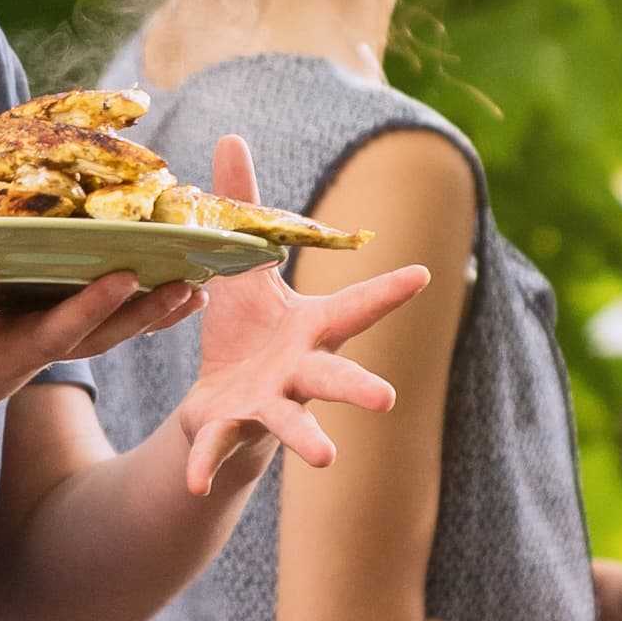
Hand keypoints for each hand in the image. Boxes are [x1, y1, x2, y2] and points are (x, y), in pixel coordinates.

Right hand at [0, 241, 191, 412]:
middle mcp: (3, 350)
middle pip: (51, 334)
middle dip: (86, 309)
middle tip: (121, 277)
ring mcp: (40, 352)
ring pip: (98, 338)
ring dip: (142, 315)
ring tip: (190, 286)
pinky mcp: (65, 346)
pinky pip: (116, 333)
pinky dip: (153, 316)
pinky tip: (197, 292)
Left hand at [158, 141, 423, 496]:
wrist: (221, 409)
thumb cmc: (245, 335)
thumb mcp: (239, 266)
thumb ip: (240, 205)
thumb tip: (232, 135)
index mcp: (307, 329)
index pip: (354, 306)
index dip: (389, 291)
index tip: (426, 273)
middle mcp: (298, 371)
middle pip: (335, 376)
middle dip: (359, 387)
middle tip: (387, 400)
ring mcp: (268, 405)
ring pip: (293, 422)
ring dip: (309, 439)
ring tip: (328, 459)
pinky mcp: (228, 428)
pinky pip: (216, 449)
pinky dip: (205, 465)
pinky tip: (195, 485)